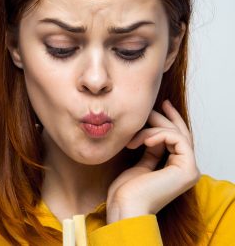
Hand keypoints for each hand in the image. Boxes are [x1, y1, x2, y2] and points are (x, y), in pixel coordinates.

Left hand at [106, 100, 199, 223]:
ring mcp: (189, 170)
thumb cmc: (127, 191)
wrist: (125, 207)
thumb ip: (151, 151)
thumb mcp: (140, 165)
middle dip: (164, 117)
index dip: (169, 121)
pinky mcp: (187, 170)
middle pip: (180, 134)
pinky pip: (176, 139)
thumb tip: (152, 135)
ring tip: (134, 136)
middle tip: (150, 107)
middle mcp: (186, 170)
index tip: (160, 106)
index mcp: (176, 170)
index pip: (177, 139)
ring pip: (177, 134)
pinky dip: (158, 134)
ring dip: (153, 128)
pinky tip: (142, 140)